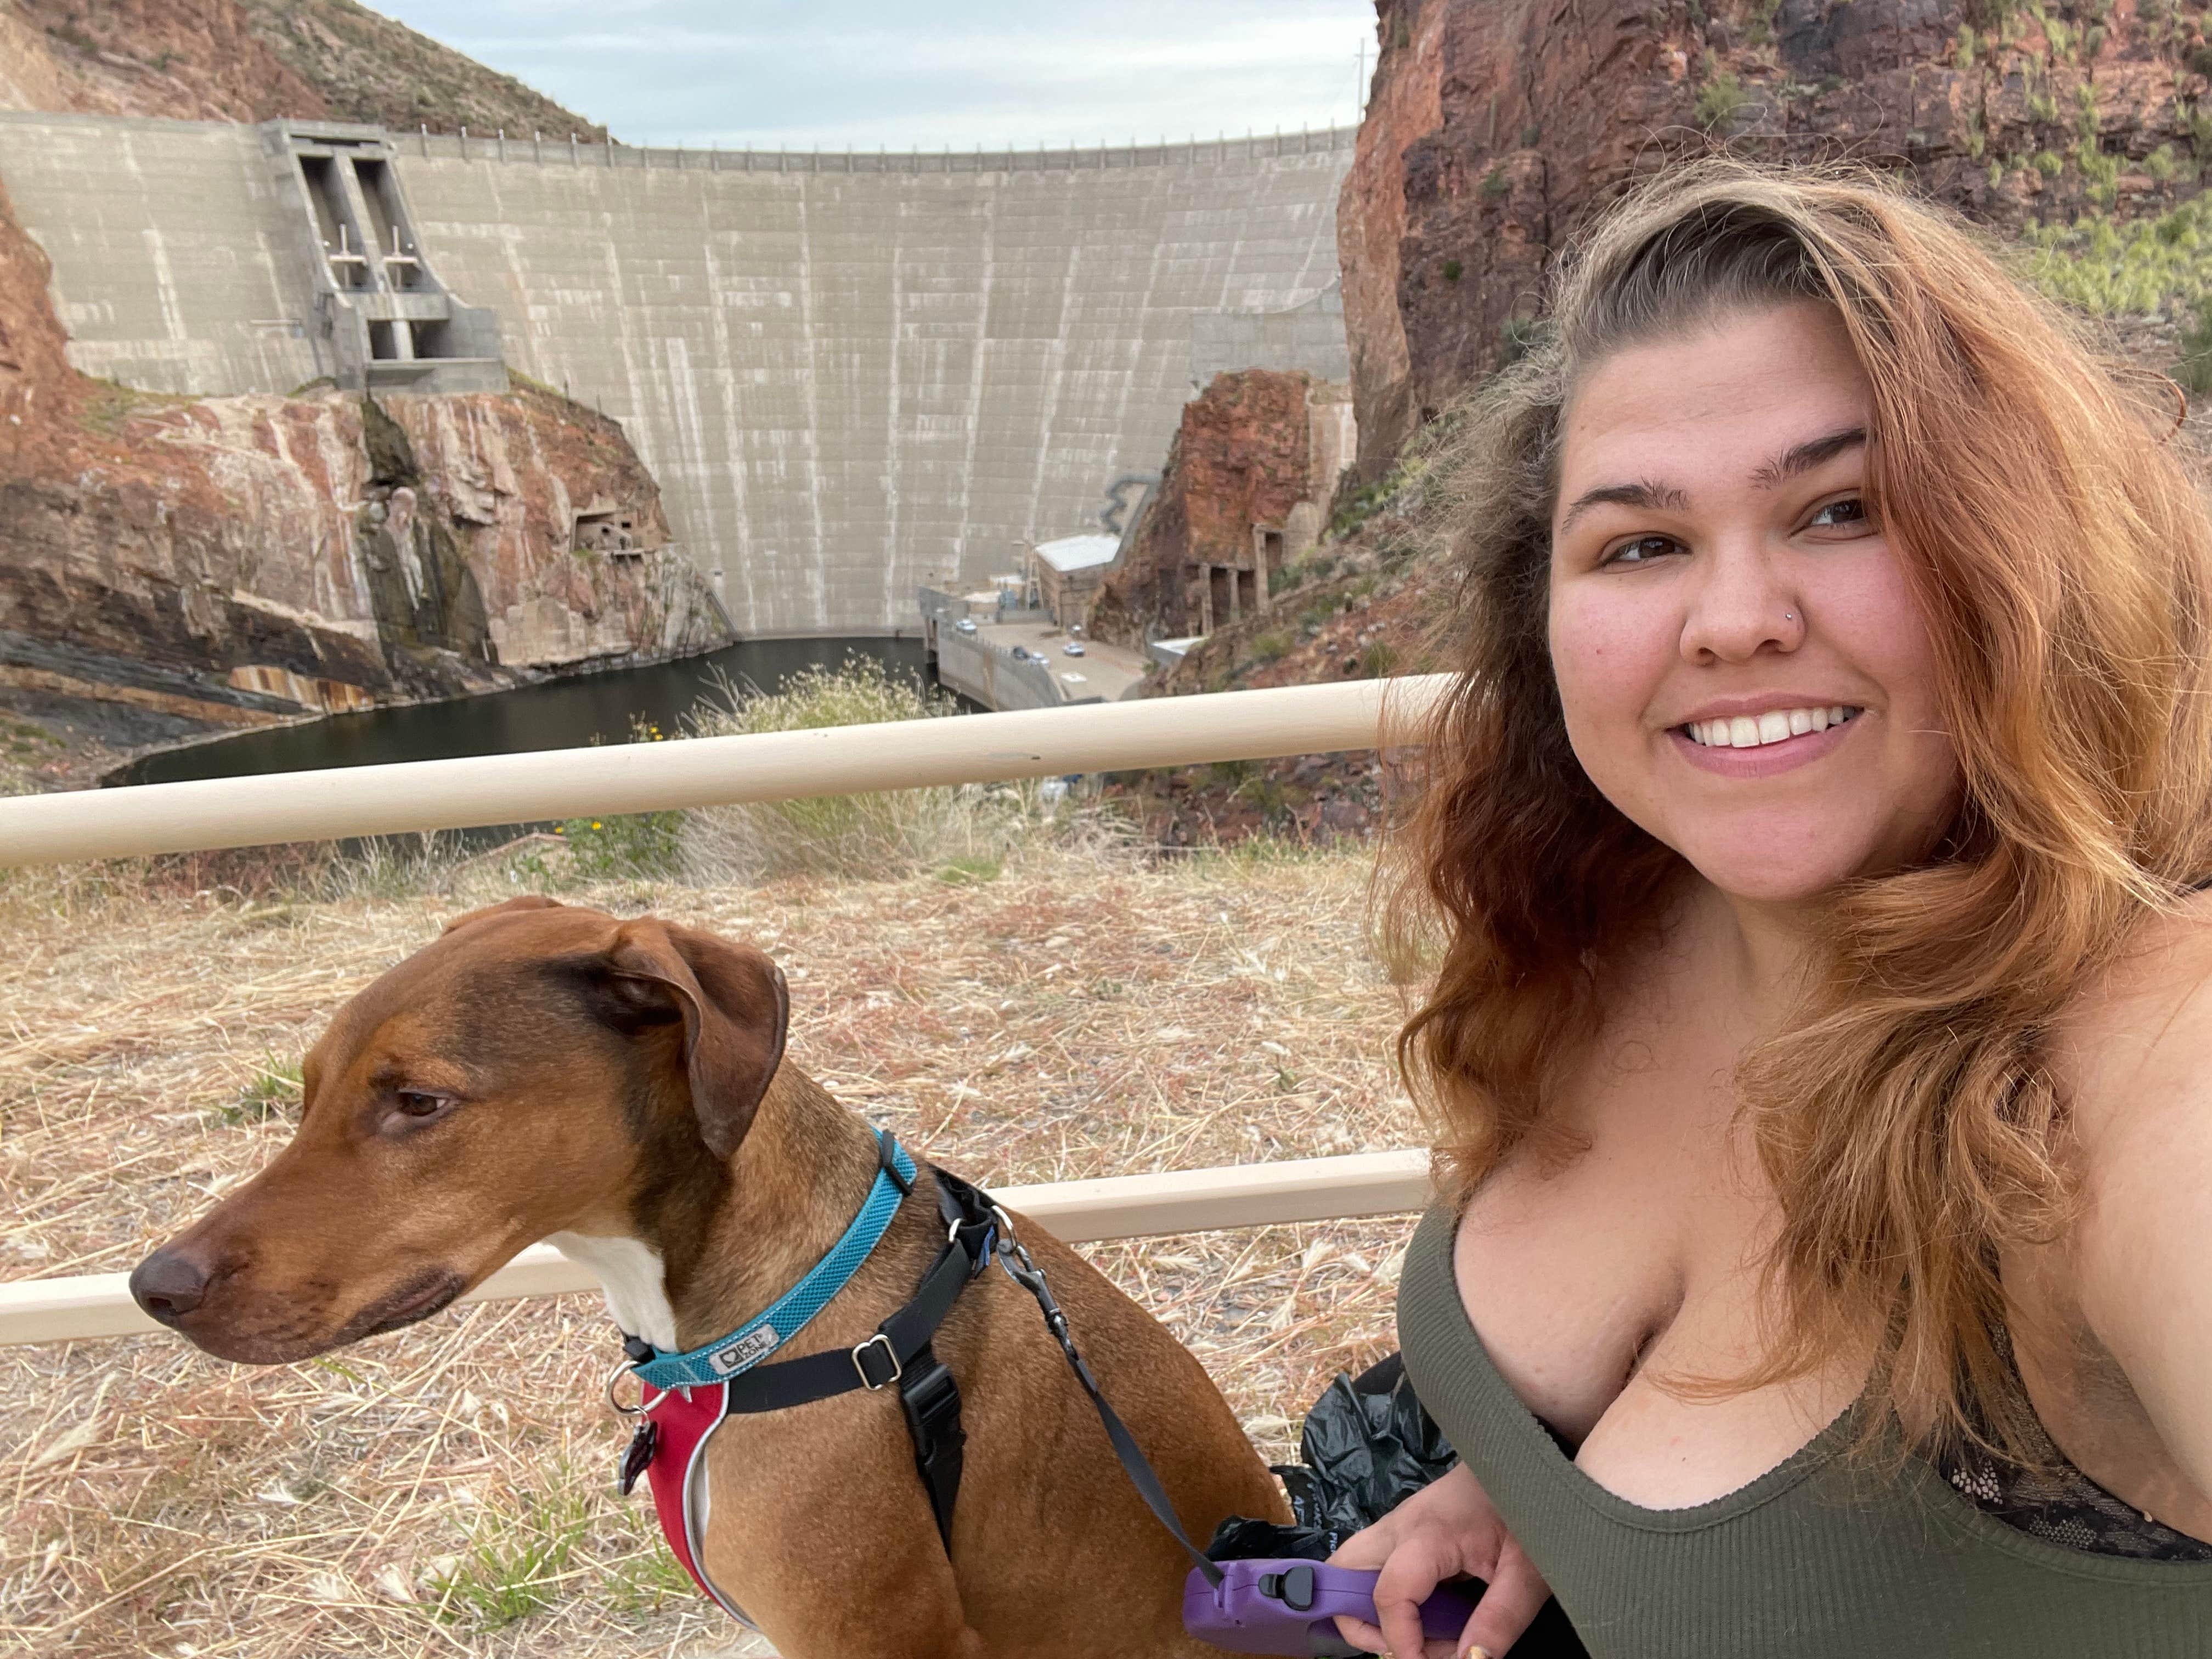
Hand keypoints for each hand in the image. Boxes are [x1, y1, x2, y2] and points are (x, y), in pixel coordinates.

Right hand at [1324, 1460, 1550, 1658]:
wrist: (1523, 1460)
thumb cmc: (1528, 1509)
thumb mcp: (1528, 1573)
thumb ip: (1499, 1621)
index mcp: (1427, 1533)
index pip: (1388, 1595)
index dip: (1401, 1642)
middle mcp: (1398, 1526)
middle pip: (1342, 1572)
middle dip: (1359, 1621)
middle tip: (1405, 1647)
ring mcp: (1397, 1526)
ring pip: (1353, 1570)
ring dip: (1373, 1612)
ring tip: (1424, 1635)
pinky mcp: (1404, 1532)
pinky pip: (1377, 1570)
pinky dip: (1392, 1601)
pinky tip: (1434, 1616)